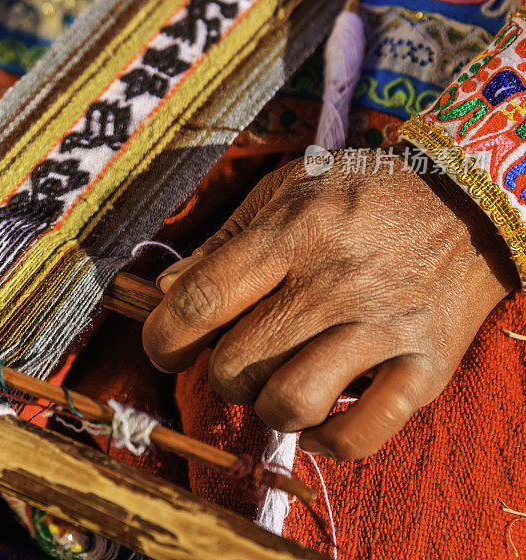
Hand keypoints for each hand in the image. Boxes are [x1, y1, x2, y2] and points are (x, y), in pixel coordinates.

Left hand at [142, 151, 518, 458]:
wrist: (464, 200)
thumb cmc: (361, 192)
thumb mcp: (286, 188)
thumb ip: (223, 240)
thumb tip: (165, 293)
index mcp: (292, 232)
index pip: (202, 300)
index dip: (164, 337)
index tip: (163, 348)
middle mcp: (334, 282)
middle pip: (238, 363)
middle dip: (219, 371)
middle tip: (236, 354)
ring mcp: (383, 328)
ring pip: (291, 404)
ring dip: (267, 405)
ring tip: (277, 380)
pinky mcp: (425, 366)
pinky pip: (362, 435)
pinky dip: (326, 440)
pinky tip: (317, 419)